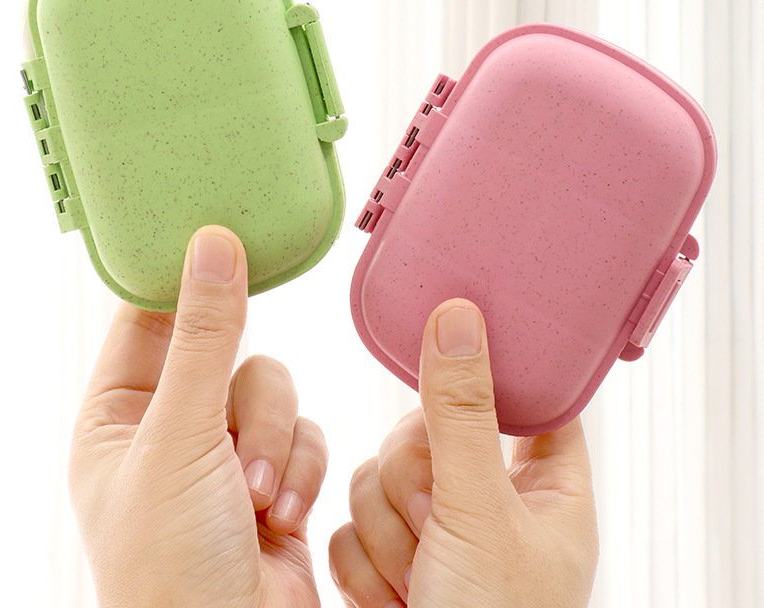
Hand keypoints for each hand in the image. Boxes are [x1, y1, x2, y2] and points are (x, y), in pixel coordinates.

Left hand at [69, 226, 327, 607]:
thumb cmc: (170, 566)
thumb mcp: (180, 438)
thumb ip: (203, 337)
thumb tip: (212, 246)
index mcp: (118, 418)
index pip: (145, 319)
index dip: (180, 280)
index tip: (222, 240)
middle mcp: (170, 428)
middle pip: (228, 351)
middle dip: (246, 403)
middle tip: (234, 444)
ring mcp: (223, 452)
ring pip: (274, 390)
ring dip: (276, 443)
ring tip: (258, 500)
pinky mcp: (274, 474)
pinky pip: (304, 430)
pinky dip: (301, 467)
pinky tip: (282, 514)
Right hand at [329, 298, 598, 607]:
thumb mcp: (481, 514)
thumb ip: (462, 413)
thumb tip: (458, 315)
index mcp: (544, 485)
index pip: (527, 395)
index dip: (491, 371)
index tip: (451, 347)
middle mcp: (488, 499)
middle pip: (426, 427)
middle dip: (416, 482)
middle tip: (438, 527)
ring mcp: (436, 528)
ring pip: (378, 470)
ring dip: (389, 531)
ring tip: (420, 582)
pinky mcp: (389, 554)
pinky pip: (351, 517)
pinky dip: (365, 563)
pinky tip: (394, 599)